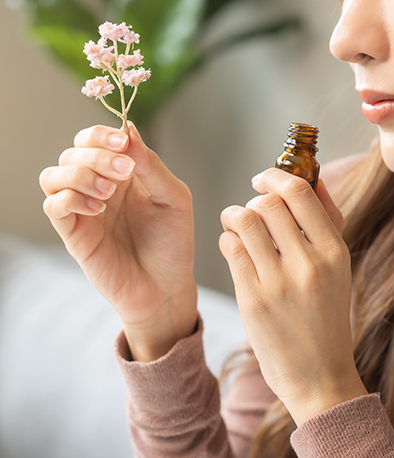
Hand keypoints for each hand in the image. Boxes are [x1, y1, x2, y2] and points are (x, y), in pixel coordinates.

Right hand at [40, 123, 197, 360]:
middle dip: (96, 154)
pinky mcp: (73, 232)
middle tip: (124, 172)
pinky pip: (52, 205)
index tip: (124, 143)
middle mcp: (99, 186)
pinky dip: (70, 198)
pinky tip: (97, 209)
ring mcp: (83, 208)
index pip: (97, 138)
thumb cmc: (173, 243)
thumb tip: (129, 129)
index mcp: (124, 173)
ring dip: (79, 174)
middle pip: (74, 151)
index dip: (104, 134)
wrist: (166, 286)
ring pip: (54, 174)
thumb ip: (152, 166)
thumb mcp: (174, 198)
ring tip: (109, 193)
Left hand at [219, 168, 367, 425]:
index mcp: (335, 252)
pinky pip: (231, 249)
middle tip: (249, 210)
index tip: (263, 180)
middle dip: (252, 200)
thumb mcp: (339, 268)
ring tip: (235, 223)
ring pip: (244, 222)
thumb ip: (328, 221)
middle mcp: (309, 264)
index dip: (275, 177)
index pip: (300, 193)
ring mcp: (279, 283)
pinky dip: (228, 240)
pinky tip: (235, 248)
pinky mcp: (253, 301)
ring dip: (234, 215)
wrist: (319, 375)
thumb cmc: (327, 316)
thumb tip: (314, 177)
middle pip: (267, 204)